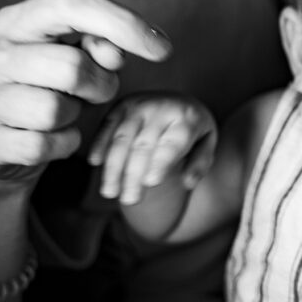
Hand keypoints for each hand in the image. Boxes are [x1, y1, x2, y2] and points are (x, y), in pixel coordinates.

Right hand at [0, 0, 170, 174]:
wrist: (0, 143)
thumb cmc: (48, 89)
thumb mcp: (75, 59)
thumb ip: (100, 45)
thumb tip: (117, 52)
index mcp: (15, 21)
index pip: (70, 2)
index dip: (122, 22)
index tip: (162, 49)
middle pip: (72, 65)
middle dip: (100, 85)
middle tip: (96, 92)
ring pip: (54, 110)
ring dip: (75, 116)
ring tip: (66, 112)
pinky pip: (42, 145)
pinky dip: (62, 145)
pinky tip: (54, 138)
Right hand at [89, 93, 215, 204]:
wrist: (181, 101)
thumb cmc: (193, 132)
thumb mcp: (206, 145)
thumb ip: (200, 164)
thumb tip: (188, 183)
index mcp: (187, 118)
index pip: (172, 144)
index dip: (161, 162)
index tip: (150, 182)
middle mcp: (162, 107)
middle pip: (144, 146)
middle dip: (133, 174)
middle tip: (129, 200)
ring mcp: (140, 104)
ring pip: (122, 138)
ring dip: (113, 166)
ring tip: (109, 192)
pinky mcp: (122, 105)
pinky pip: (108, 125)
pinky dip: (100, 142)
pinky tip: (95, 162)